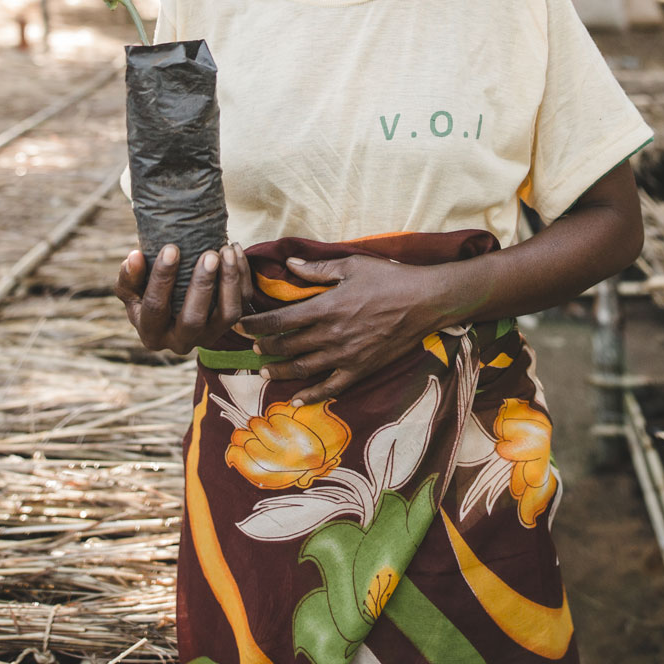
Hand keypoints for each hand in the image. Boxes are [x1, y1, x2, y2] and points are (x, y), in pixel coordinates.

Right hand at [114, 243, 249, 354]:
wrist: (172, 305)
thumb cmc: (145, 294)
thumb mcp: (131, 289)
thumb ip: (129, 276)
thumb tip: (134, 257)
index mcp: (152, 334)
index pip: (155, 308)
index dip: (162, 279)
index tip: (171, 248)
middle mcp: (181, 342)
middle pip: (193, 320)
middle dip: (202, 286)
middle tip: (209, 254)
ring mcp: (209, 336)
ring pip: (227, 315)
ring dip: (229, 281)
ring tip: (225, 250)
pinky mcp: (230, 326)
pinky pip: (243, 303)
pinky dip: (242, 276)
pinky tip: (235, 250)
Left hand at [234, 256, 450, 404]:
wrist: (424, 301)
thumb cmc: (388, 279)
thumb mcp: (351, 266)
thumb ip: (316, 269)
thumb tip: (287, 264)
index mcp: (326, 307)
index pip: (280, 320)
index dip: (255, 324)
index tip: (239, 325)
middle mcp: (331, 334)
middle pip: (287, 346)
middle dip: (264, 348)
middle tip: (250, 347)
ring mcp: (345, 355)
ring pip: (303, 369)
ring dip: (280, 372)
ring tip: (265, 373)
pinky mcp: (360, 369)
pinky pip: (331, 387)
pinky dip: (311, 396)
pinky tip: (297, 400)